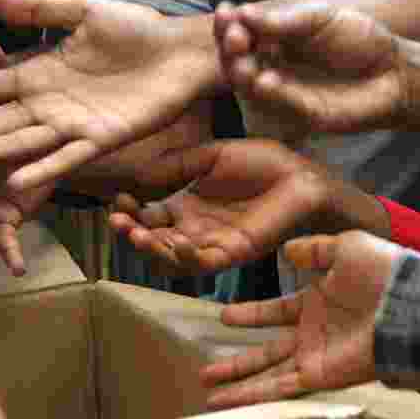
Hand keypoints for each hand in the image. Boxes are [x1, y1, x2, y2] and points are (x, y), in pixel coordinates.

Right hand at [0, 0, 220, 191]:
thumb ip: (37, 7)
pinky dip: (44, 168)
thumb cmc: (136, 30)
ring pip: (24, 141)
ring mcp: (76, 124)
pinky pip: (69, 157)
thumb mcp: (82, 12)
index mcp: (43, 72)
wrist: (182, 51)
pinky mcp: (104, 138)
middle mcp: (52, 103)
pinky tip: (16, 181)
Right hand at [110, 139, 349, 273]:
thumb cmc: (263, 162)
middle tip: (118, 221)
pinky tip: (177, 242)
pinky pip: (202, 265)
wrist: (300, 175)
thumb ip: (176, 165)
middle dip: (131, 233)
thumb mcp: (211, 155)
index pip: (149, 215)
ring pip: (171, 258)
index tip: (119, 199)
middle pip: (153, 240)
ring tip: (136, 234)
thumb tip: (137, 177)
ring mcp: (212, 243)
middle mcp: (195, 227)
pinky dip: (185, 258)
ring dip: (150, 249)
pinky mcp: (233, 254)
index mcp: (188, 204)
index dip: (130, 211)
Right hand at [200, 231, 400, 408]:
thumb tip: (289, 249)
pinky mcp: (319, 374)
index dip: (252, 313)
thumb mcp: (346, 246)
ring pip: (267, 372)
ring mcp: (315, 354)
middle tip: (206, 367)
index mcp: (318, 299)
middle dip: (237, 359)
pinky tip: (226, 399)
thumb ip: (316, 248)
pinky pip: (279, 387)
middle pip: (267, 349)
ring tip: (207, 387)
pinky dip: (251, 394)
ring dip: (237, 382)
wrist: (408, 302)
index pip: (277, 310)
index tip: (223, 316)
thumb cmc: (383, 271)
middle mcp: (313, 331)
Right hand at [215, 2, 407, 137]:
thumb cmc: (358, 40)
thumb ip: (286, 21)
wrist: (393, 69)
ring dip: (242, 74)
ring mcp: (283, 94)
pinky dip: (272, 95)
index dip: (228, 24)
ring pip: (251, 88)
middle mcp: (271, 67)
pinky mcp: (302, 116)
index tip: (225, 11)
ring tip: (242, 60)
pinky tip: (267, 80)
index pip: (240, 32)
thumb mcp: (321, 18)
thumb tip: (246, 12)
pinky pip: (281, 107)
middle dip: (230, 48)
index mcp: (272, 40)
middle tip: (234, 35)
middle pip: (236, 61)